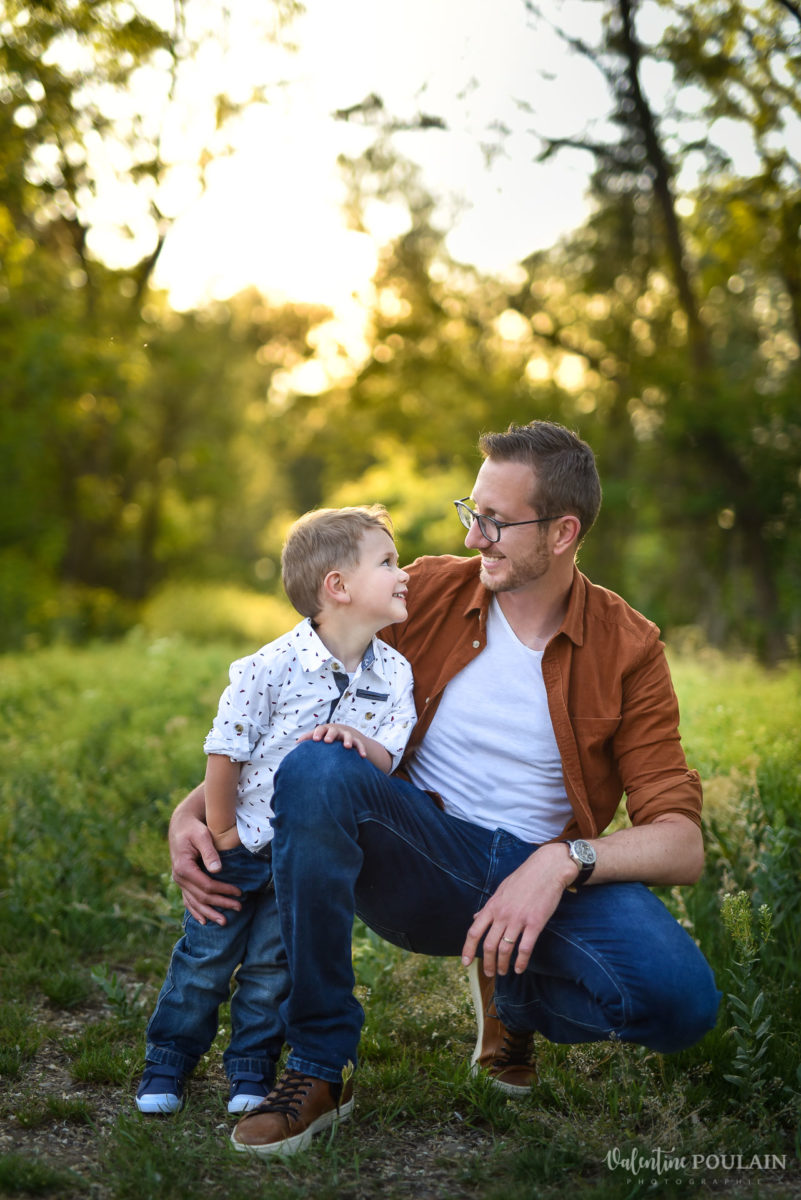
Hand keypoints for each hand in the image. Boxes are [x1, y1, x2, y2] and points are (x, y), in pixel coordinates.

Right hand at [169, 785, 241, 925]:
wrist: (180, 825)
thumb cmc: (194, 828)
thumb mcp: (202, 836)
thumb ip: (209, 852)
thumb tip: (217, 870)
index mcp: (183, 867)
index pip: (206, 885)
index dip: (223, 891)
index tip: (239, 892)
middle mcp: (179, 877)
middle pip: (202, 897)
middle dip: (221, 903)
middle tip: (239, 908)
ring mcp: (179, 881)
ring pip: (194, 902)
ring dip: (209, 913)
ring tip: (224, 922)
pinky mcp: (182, 881)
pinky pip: (188, 900)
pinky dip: (196, 911)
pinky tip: (204, 921)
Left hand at [297, 723, 371, 756]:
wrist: (345, 732)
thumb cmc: (327, 736)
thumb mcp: (319, 736)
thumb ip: (308, 738)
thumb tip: (296, 743)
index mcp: (326, 730)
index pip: (321, 729)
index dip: (318, 733)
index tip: (315, 739)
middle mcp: (336, 731)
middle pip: (333, 730)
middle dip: (330, 735)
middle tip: (327, 741)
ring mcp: (346, 735)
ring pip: (348, 736)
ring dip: (347, 740)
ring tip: (346, 746)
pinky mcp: (355, 741)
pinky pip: (359, 745)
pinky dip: (361, 749)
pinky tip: (362, 756)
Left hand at [461, 842, 576, 975]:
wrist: (547, 869)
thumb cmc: (524, 879)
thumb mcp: (501, 890)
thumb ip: (489, 906)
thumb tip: (476, 917)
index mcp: (492, 906)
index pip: (474, 931)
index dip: (468, 949)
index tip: (465, 963)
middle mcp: (502, 914)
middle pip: (489, 945)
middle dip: (487, 963)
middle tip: (489, 973)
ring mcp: (518, 919)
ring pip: (505, 949)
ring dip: (503, 964)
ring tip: (503, 971)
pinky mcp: (535, 923)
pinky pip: (525, 947)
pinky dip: (521, 961)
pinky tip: (520, 968)